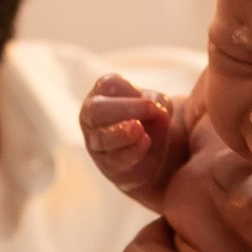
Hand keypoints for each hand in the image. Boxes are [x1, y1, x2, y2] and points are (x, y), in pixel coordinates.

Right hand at [81, 73, 186, 204]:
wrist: (156, 155)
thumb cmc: (152, 121)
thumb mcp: (159, 106)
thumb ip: (159, 103)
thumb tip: (158, 110)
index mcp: (103, 94)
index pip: (109, 85)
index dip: (131, 90)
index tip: (151, 101)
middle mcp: (92, 117)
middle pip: (96, 109)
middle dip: (125, 108)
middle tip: (151, 109)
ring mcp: (96, 142)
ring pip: (102, 138)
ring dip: (122, 133)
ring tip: (140, 129)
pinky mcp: (107, 165)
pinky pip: (114, 160)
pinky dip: (132, 151)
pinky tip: (145, 143)